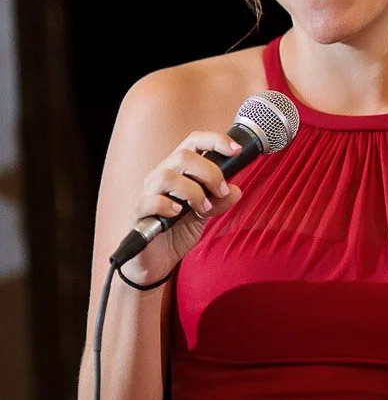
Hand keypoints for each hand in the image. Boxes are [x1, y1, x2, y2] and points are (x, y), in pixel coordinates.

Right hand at [120, 131, 243, 284]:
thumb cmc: (177, 229)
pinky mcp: (139, 213)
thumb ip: (220, 201)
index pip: (194, 141)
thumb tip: (236, 190)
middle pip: (183, 156)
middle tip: (222, 192)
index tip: (235, 150)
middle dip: (210, 173)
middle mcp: (161, 176)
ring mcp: (148, 193)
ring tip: (202, 208)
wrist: (158, 259)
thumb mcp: (206, 214)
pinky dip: (168, 205)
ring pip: (167, 175)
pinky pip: (150, 201)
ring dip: (193, 191)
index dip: (215, 140)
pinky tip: (179, 214)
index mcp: (180, 170)